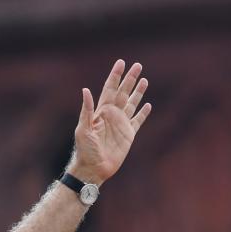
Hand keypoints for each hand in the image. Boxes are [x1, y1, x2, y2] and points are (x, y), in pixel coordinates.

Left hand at [67, 59, 151, 184]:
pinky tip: (148, 105)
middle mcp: (112, 115)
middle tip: (138, 65)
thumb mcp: (83, 129)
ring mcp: (121, 124)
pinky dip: (143, 113)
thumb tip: (85, 90)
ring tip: (144, 80)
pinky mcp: (128, 135)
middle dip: (130, 79)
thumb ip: (86, 110)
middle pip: (123, 92)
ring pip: (132, 104)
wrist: (93, 168)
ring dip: (138, 92)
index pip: (109, 89)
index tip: (121, 63)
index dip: (115, 76)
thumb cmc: (84, 150)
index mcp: (101, 111)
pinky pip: (137, 121)